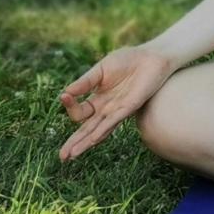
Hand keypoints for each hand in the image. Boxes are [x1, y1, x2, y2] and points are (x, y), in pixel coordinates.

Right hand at [56, 45, 176, 161]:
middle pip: (87, 129)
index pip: (80, 111)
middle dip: (73, 142)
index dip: (70, 106)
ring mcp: (118, 110)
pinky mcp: (130, 107)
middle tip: (61, 156)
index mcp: (98, 99)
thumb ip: (85, 82)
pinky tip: (92, 139)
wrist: (151, 57)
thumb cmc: (127, 61)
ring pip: (98, 131)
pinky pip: (113, 121)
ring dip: (84, 143)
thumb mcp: (101, 70)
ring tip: (71, 155)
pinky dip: (102, 130)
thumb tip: (65, 92)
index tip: (64, 96)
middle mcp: (107, 109)